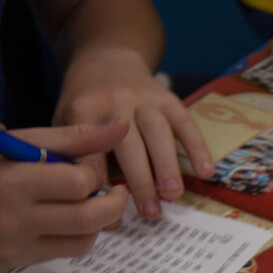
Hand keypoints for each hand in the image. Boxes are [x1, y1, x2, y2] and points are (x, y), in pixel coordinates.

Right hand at [0, 121, 131, 266]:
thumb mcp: (23, 139)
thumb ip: (76, 137)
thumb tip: (121, 127)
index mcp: (11, 181)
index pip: (77, 184)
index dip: (93, 174)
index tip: (89, 167)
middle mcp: (12, 218)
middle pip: (88, 218)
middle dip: (112, 203)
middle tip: (115, 190)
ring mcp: (15, 245)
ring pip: (84, 239)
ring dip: (99, 221)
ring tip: (89, 202)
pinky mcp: (18, 260)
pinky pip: (67, 251)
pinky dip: (80, 234)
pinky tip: (68, 217)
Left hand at [54, 46, 214, 220]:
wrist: (106, 60)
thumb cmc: (85, 105)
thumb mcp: (66, 124)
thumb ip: (77, 158)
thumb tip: (93, 205)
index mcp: (84, 110)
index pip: (91, 150)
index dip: (99, 180)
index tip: (107, 207)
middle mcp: (115, 102)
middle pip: (129, 143)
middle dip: (140, 179)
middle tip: (150, 212)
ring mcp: (145, 99)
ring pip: (158, 133)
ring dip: (167, 165)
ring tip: (173, 195)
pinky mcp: (169, 99)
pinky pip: (186, 124)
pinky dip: (198, 148)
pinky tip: (206, 173)